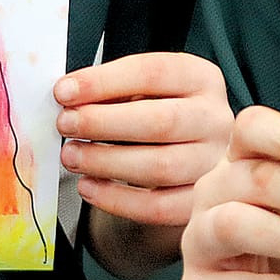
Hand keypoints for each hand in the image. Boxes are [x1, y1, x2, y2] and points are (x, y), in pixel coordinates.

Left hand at [55, 52, 231, 232]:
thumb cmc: (158, 114)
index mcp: (201, 78)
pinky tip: (89, 186)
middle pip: (161, 121)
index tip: (65, 91)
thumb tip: (68, 96)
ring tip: (72, 156)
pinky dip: (116, 200)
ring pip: (160, 167)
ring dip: (106, 162)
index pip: (154, 72)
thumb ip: (113, 90)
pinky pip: (158, 207)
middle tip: (66, 124)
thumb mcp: (144, 90)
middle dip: (103, 123)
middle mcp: (215, 119)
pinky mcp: (200, 202)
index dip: (104, 81)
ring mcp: (213, 163)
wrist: (187, 157)